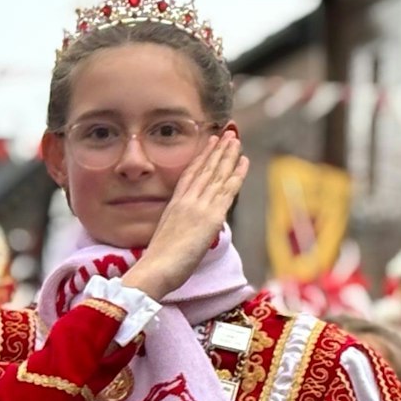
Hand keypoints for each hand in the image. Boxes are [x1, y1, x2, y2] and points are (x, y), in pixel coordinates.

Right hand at [119, 130, 247, 299]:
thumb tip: (189, 230)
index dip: (201, 157)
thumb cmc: (158, 261)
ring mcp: (199, 206)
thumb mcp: (165, 237)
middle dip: (217, 150)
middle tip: (227, 134)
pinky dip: (236, 173)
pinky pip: (227, 189)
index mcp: (173, 205)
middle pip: (205, 169)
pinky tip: (243, 161)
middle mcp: (186, 200)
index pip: (190, 175)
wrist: (157, 267)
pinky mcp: (211, 216)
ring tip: (236, 139)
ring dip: (228, 155)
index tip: (209, 143)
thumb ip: (177, 227)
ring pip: (217, 174)